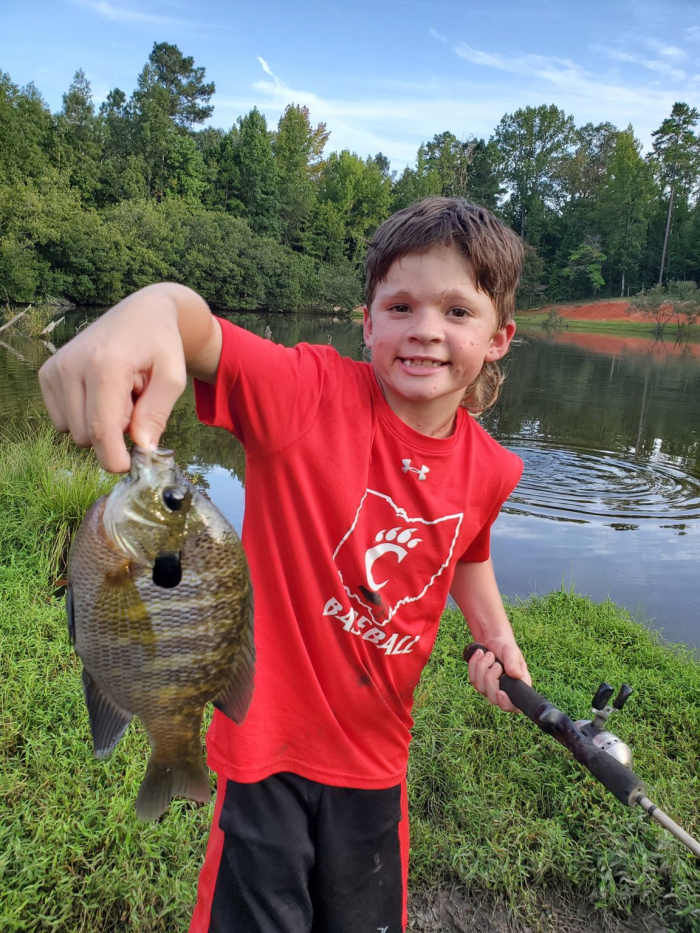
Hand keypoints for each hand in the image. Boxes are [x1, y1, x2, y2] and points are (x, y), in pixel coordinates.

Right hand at [38, 290, 186, 472]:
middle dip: (113, 432)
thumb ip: (157, 414)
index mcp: (106, 366)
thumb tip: (142, 448)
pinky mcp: (47, 373)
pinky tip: (100, 391)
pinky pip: (61, 419)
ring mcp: (56, 369)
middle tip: (133, 402)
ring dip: (98, 423)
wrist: (140, 314)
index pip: (101, 429)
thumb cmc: (160, 346)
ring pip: (72, 431)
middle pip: (86, 436)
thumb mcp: (173, 378)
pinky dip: (82, 414)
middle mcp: (73, 366)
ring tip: (117, 393)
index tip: (128, 467)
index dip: (114, 457)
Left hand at [467, 639, 530, 713]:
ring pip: (480, 687)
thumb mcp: (512, 652)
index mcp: (518, 687)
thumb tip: (516, 675)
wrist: (493, 641)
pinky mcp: (479, 683)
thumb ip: (514, 663)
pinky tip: (479, 654)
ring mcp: (489, 689)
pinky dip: (474, 664)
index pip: (513, 706)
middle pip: (493, 698)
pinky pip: (472, 679)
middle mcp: (504, 692)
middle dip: (491, 677)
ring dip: (482, 667)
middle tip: (496, 663)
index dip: (506, 703)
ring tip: (489, 654)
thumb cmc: (506, 648)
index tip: (500, 692)